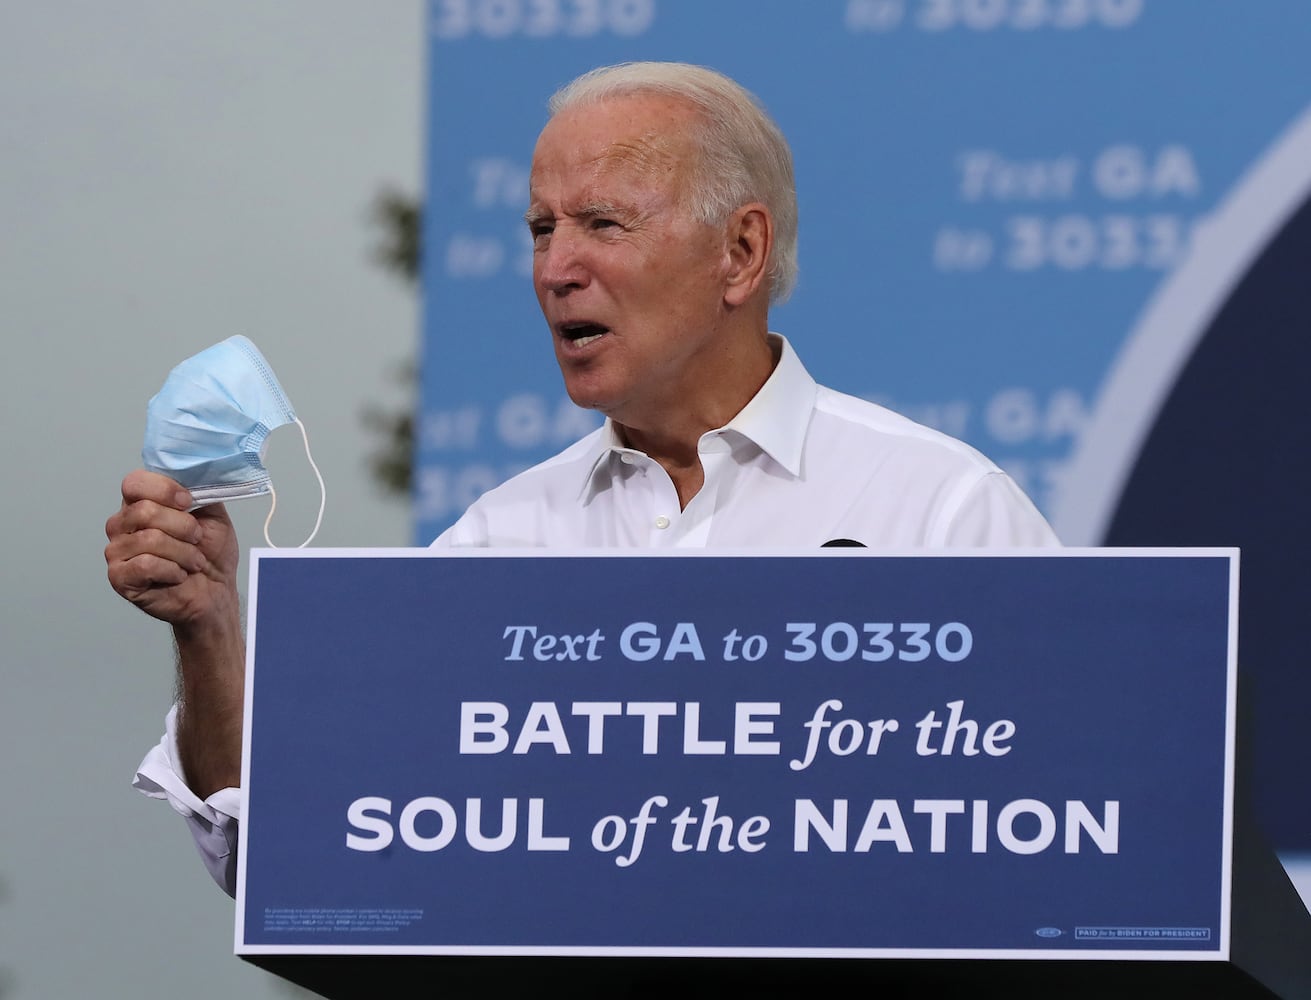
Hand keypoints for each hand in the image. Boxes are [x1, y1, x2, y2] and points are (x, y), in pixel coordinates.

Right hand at [104, 470, 239, 627]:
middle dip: (183, 527)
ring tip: (193, 562)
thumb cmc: (210, 553)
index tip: (189, 503)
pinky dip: (173, 570)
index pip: (134, 482)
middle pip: (144, 511)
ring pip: (149, 540)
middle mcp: (122, 524)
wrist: (215, 590)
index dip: (164, 490)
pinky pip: (146, 565)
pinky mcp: (119, 577)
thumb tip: (189, 474)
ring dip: (183, 553)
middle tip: (197, 539)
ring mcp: (117, 551)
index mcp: (140, 503)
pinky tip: (178, 576)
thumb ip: (198, 490)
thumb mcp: (212, 514)